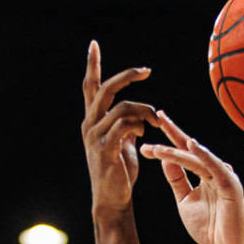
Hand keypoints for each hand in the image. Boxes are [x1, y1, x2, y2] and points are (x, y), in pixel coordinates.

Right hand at [81, 40, 158, 213]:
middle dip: (126, 76)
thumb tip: (138, 117)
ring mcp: (95, 137)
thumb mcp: (122, 143)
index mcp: (92, 120)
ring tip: (155, 120)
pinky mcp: (105, 149)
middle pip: (104, 89)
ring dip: (144, 111)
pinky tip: (146, 134)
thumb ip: (125, 126)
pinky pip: (125, 126)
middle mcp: (89, 125)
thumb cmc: (119, 172)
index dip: (92, 65)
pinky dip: (140, 125)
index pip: (90, 87)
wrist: (112, 198)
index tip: (93, 45)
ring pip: (122, 108)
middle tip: (146, 71)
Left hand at [139, 112, 243, 243]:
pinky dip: (203, 155)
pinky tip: (191, 144)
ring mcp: (224, 176)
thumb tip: (165, 158)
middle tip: (156, 117)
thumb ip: (177, 180)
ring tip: (156, 148)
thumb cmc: (209, 227)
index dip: (170, 137)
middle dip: (172, 134)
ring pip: (196, 158)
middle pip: (191, 149)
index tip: (153, 123)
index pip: (185, 151)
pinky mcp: (230, 184)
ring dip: (176, 151)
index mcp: (205, 173)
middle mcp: (215, 170)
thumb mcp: (185, 200)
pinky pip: (214, 166)